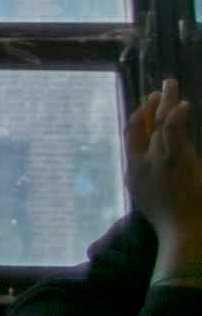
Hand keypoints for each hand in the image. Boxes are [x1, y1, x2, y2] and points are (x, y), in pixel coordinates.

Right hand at [127, 78, 201, 264]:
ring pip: (161, 125)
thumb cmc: (167, 219)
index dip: (139, 117)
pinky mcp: (178, 161)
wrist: (179, 230)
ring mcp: (161, 160)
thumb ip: (145, 177)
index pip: (132, 135)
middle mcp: (144, 161)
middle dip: (152, 105)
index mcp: (134, 168)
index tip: (148, 103)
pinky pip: (176, 134)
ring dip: (167, 103)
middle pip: (146, 125)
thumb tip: (142, 166)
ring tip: (171, 85)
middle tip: (161, 87)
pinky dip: (178, 118)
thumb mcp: (146, 197)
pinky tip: (182, 105)